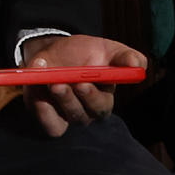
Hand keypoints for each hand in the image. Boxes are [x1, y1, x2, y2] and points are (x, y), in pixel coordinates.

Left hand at [20, 34, 142, 135]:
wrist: (54, 51)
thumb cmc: (85, 52)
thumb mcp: (106, 49)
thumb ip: (124, 57)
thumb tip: (137, 64)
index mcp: (103, 97)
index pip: (102, 105)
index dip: (93, 97)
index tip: (82, 83)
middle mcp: (87, 110)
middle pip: (84, 115)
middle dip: (72, 99)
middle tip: (59, 84)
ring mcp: (68, 115)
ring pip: (66, 117)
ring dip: (57, 100)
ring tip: (47, 81)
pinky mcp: (52, 118)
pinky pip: (51, 125)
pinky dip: (43, 112)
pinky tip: (37, 93)